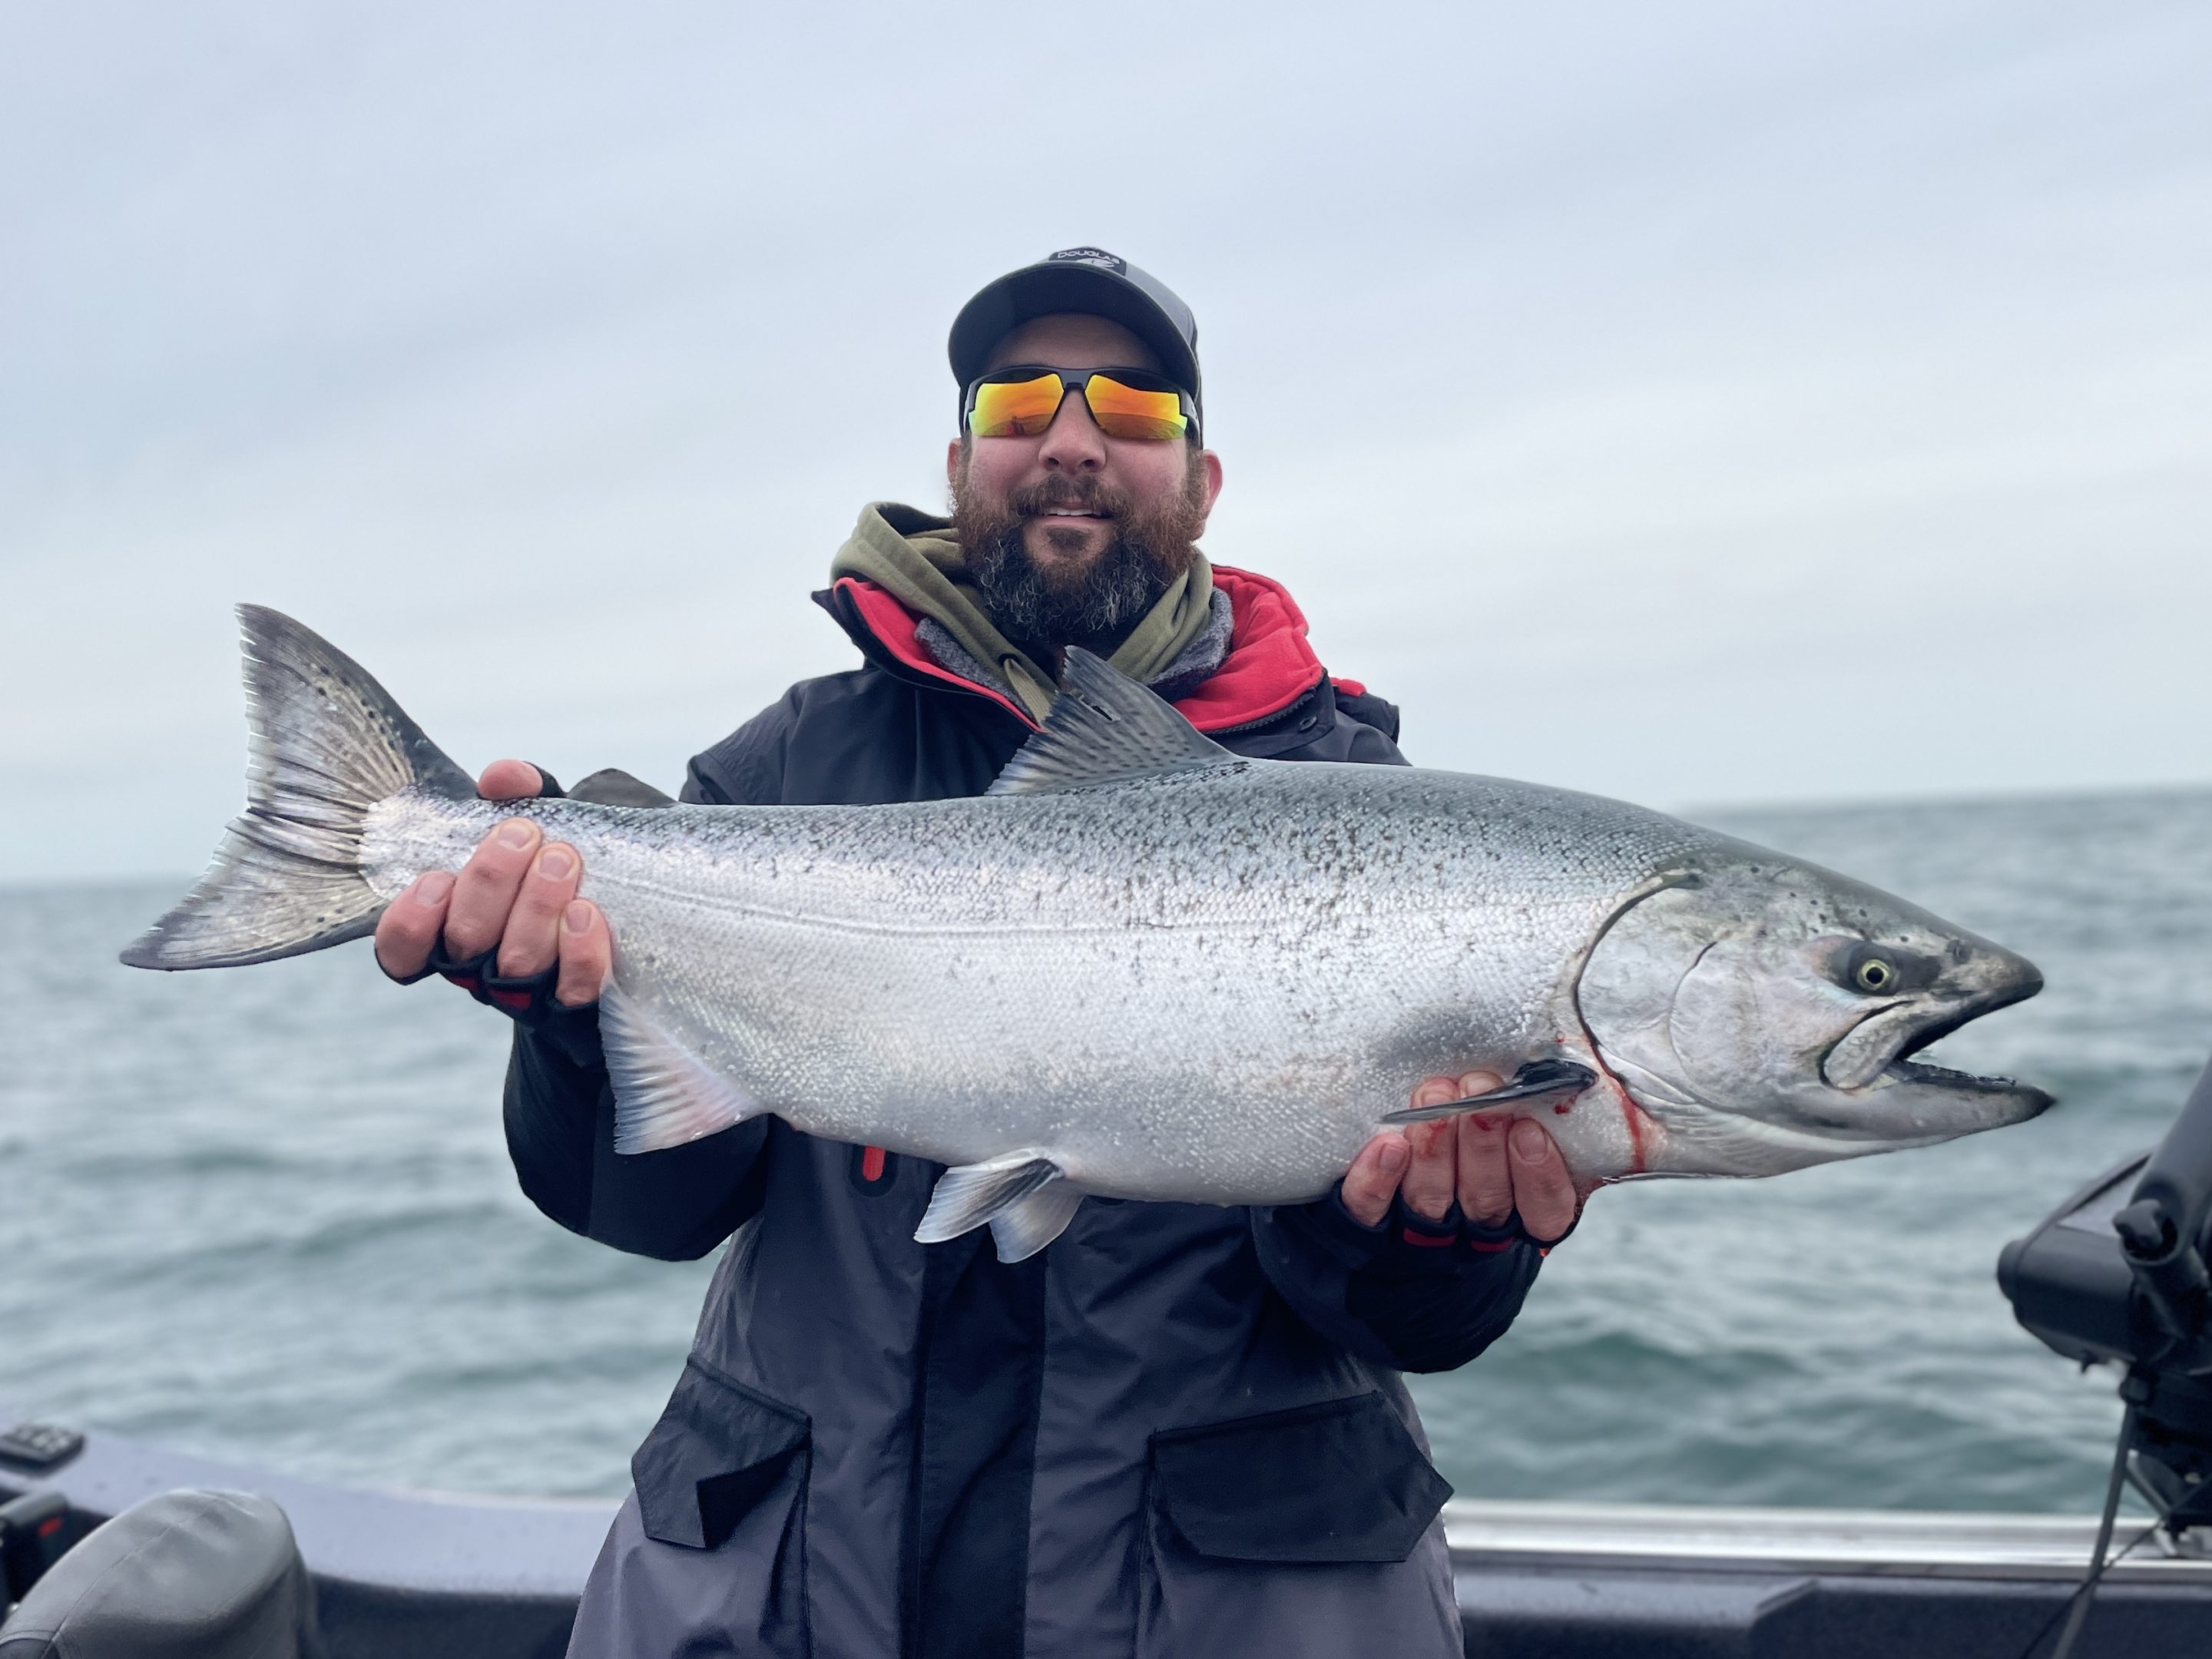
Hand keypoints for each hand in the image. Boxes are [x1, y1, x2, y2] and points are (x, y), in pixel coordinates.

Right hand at [371, 760, 612, 1007]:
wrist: (647, 908)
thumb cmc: (572, 861)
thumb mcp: (547, 821)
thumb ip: (522, 794)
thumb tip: (502, 777)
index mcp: (456, 929)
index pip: (404, 949)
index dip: (409, 924)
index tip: (437, 879)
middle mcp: (484, 968)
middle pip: (465, 942)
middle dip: (490, 882)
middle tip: (523, 834)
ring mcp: (531, 993)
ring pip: (516, 963)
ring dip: (535, 905)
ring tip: (561, 859)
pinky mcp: (580, 1004)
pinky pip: (573, 990)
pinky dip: (578, 952)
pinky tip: (587, 913)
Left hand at [1338, 1072, 1581, 1244]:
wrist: (1388, 1177)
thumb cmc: (1471, 1131)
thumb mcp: (1518, 1126)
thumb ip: (1536, 1113)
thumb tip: (1547, 1079)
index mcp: (1522, 1213)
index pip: (1545, 1212)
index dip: (1540, 1177)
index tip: (1529, 1130)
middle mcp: (1475, 1229)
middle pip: (1486, 1201)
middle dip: (1483, 1144)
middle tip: (1479, 1089)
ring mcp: (1421, 1232)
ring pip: (1431, 1201)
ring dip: (1435, 1148)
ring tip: (1434, 1097)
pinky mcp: (1370, 1227)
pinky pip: (1371, 1210)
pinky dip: (1377, 1180)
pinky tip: (1386, 1145)